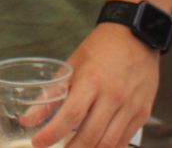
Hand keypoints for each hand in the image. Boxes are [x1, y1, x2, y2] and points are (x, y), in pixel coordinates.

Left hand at [34, 24, 159, 147]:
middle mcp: (112, 96)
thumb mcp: (72, 65)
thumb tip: (29, 119)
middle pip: (90, 136)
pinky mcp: (142, 113)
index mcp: (91, 81)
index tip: (39, 143)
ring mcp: (130, 106)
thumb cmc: (102, 48)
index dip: (52, 133)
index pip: (70, 115)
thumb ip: (51, 95)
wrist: (138, 35)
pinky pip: (125, 140)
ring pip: (109, 143)